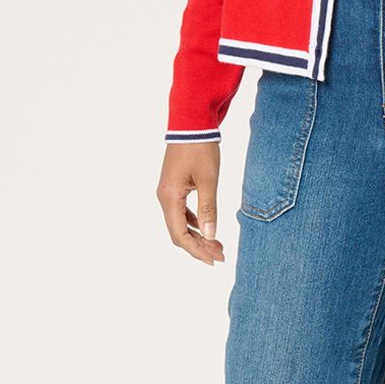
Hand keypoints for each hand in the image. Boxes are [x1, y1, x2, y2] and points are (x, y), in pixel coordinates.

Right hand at [159, 141, 226, 263]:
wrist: (191, 123)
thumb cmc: (200, 149)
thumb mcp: (208, 179)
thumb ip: (208, 209)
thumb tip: (211, 236)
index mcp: (170, 198)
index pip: (180, 235)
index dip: (197, 251)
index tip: (215, 260)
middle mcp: (164, 198)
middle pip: (178, 233)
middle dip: (199, 247)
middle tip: (220, 255)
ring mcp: (167, 192)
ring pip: (179, 224)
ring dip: (197, 236)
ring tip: (217, 245)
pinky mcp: (173, 186)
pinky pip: (181, 212)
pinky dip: (194, 223)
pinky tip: (208, 226)